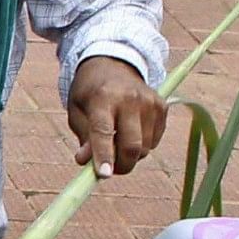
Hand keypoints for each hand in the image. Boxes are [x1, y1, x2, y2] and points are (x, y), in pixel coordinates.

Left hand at [66, 55, 165, 177]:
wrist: (113, 64)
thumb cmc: (90, 92)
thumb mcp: (76, 111)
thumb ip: (83, 137)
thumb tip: (86, 162)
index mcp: (103, 96)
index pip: (104, 131)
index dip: (103, 155)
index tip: (103, 174)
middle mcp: (130, 98)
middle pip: (131, 145)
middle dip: (121, 165)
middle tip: (109, 170)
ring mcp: (150, 101)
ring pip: (145, 147)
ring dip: (130, 156)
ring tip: (117, 143)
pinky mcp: (162, 106)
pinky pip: (154, 141)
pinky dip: (142, 145)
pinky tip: (130, 132)